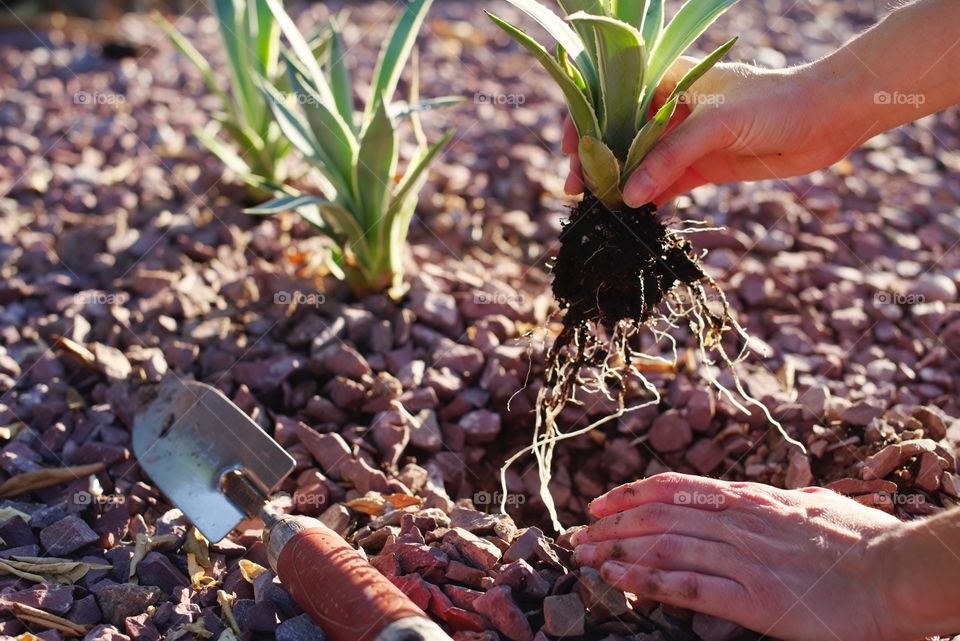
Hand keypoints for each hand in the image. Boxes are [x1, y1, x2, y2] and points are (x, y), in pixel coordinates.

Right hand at [563, 59, 857, 206]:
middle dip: (597, 162)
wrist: (829, 119)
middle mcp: (670, 108)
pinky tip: (631, 217)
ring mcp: (686, 139)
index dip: (586, 121)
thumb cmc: (775, 102)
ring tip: (599, 210)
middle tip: (577, 191)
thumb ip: (670, 157)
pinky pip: (664, 185)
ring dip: (619, 186)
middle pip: (620, 135)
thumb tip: (629, 196)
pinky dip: (648, 201)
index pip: (612, 97)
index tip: (571, 149)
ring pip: (639, 164)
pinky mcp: (702, 167)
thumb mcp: (717, 123)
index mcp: (667, 79)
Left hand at [570, 473, 907, 640]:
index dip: (631, 493)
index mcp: (751, 499)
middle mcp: (738, 523)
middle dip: (611, 526)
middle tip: (577, 536)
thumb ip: (781, 498)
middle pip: (658, 517)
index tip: (601, 503)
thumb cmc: (864, 540)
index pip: (675, 487)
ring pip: (664, 547)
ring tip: (584, 557)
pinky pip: (689, 586)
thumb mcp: (816, 503)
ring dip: (617, 551)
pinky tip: (618, 579)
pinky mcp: (755, 599)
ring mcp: (744, 560)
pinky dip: (647, 581)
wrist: (897, 574)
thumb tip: (766, 492)